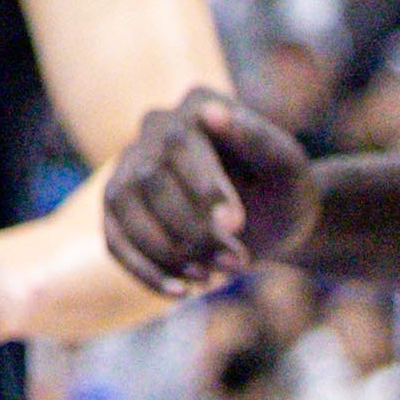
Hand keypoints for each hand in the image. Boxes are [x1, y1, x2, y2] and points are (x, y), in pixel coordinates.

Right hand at [102, 86, 312, 296]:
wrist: (272, 220)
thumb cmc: (283, 189)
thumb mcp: (286, 166)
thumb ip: (254, 137)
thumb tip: (209, 112)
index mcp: (195, 105)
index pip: (180, 143)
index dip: (202, 186)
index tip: (236, 224)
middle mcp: (154, 128)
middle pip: (150, 179)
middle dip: (192, 229)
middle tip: (238, 263)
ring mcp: (130, 165)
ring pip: (122, 205)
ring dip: (164, 250)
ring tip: (210, 277)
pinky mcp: (119, 206)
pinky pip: (113, 237)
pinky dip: (142, 269)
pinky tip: (180, 293)